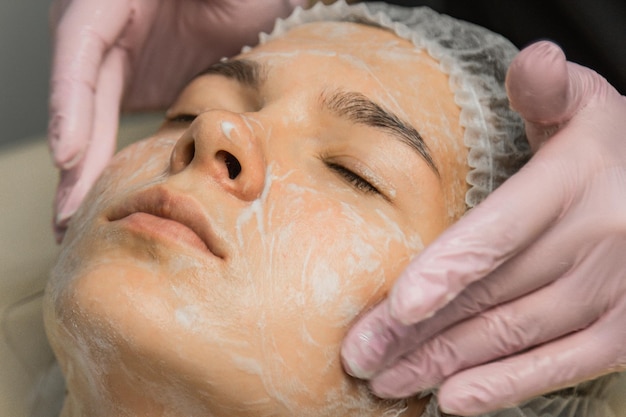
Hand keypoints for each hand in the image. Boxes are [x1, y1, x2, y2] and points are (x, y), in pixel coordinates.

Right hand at [49, 0, 305, 240]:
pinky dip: (103, 160)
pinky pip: (110, 124)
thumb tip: (208, 6)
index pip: (82, 41)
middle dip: (73, 154)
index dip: (70, 100)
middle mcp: (106, 26)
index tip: (68, 156)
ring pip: (90, 116)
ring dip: (81, 169)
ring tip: (69, 224)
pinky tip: (97, 197)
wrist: (259, 0)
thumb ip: (210, 4)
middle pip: (81, 91)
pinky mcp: (137, 82)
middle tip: (67, 216)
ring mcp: (120, 58)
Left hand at [341, 41, 625, 414]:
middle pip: (489, 294)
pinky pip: (560, 366)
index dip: (446, 271)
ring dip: (444, 364)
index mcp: (573, 182)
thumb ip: (549, 92)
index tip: (397, 306)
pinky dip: (505, 386)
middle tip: (358, 358)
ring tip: (387, 383)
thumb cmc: (613, 152)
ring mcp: (614, 293)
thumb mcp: (588, 109)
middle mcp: (596, 241)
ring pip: (511, 336)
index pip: (498, 233)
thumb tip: (535, 57)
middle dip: (417, 332)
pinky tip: (454, 401)